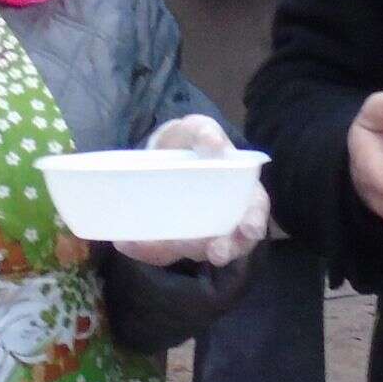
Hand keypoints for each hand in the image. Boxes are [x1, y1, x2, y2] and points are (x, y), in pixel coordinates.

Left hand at [114, 115, 269, 267]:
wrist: (159, 152)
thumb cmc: (189, 142)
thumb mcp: (197, 129)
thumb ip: (206, 132)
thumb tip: (215, 145)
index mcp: (240, 194)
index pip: (255, 213)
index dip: (255, 223)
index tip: (250, 230)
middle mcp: (222, 220)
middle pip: (231, 243)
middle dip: (225, 249)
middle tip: (216, 252)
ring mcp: (195, 233)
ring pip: (194, 251)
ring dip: (183, 251)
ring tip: (170, 244)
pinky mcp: (168, 240)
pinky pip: (159, 252)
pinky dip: (145, 250)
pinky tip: (127, 242)